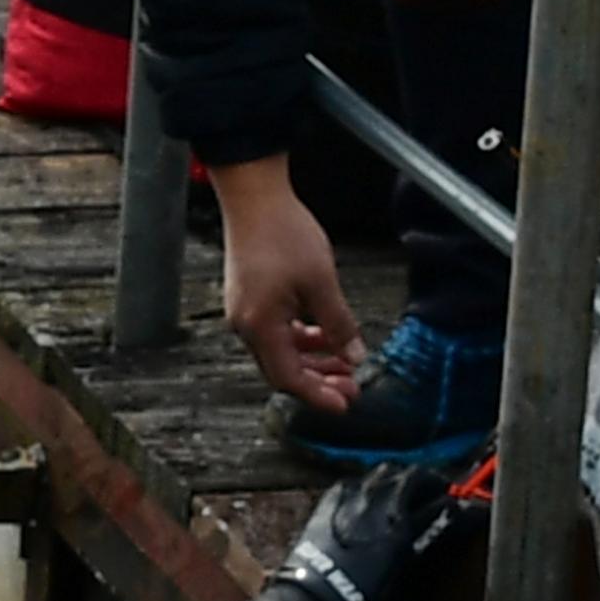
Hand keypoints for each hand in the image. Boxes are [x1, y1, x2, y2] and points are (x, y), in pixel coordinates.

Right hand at [212, 156, 363, 413]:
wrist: (254, 196)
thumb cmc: (283, 233)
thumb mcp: (321, 282)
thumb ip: (339, 324)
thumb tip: (355, 356)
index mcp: (261, 327)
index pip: (290, 378)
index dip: (319, 395)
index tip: (345, 404)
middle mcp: (246, 325)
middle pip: (283, 369)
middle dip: (319, 381)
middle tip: (351, 386)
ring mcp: (245, 312)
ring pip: (280, 351)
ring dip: (312, 359)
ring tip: (344, 359)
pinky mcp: (248, 298)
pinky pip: (275, 331)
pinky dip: (300, 338)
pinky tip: (323, 332)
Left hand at [274, 463, 489, 600]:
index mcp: (408, 536)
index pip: (450, 511)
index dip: (468, 512)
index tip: (475, 514)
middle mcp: (383, 511)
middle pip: (419, 478)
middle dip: (435, 485)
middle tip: (441, 497)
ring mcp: (353, 502)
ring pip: (387, 473)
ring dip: (401, 480)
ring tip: (406, 493)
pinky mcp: (327, 505)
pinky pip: (354, 482)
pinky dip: (368, 486)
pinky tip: (369, 499)